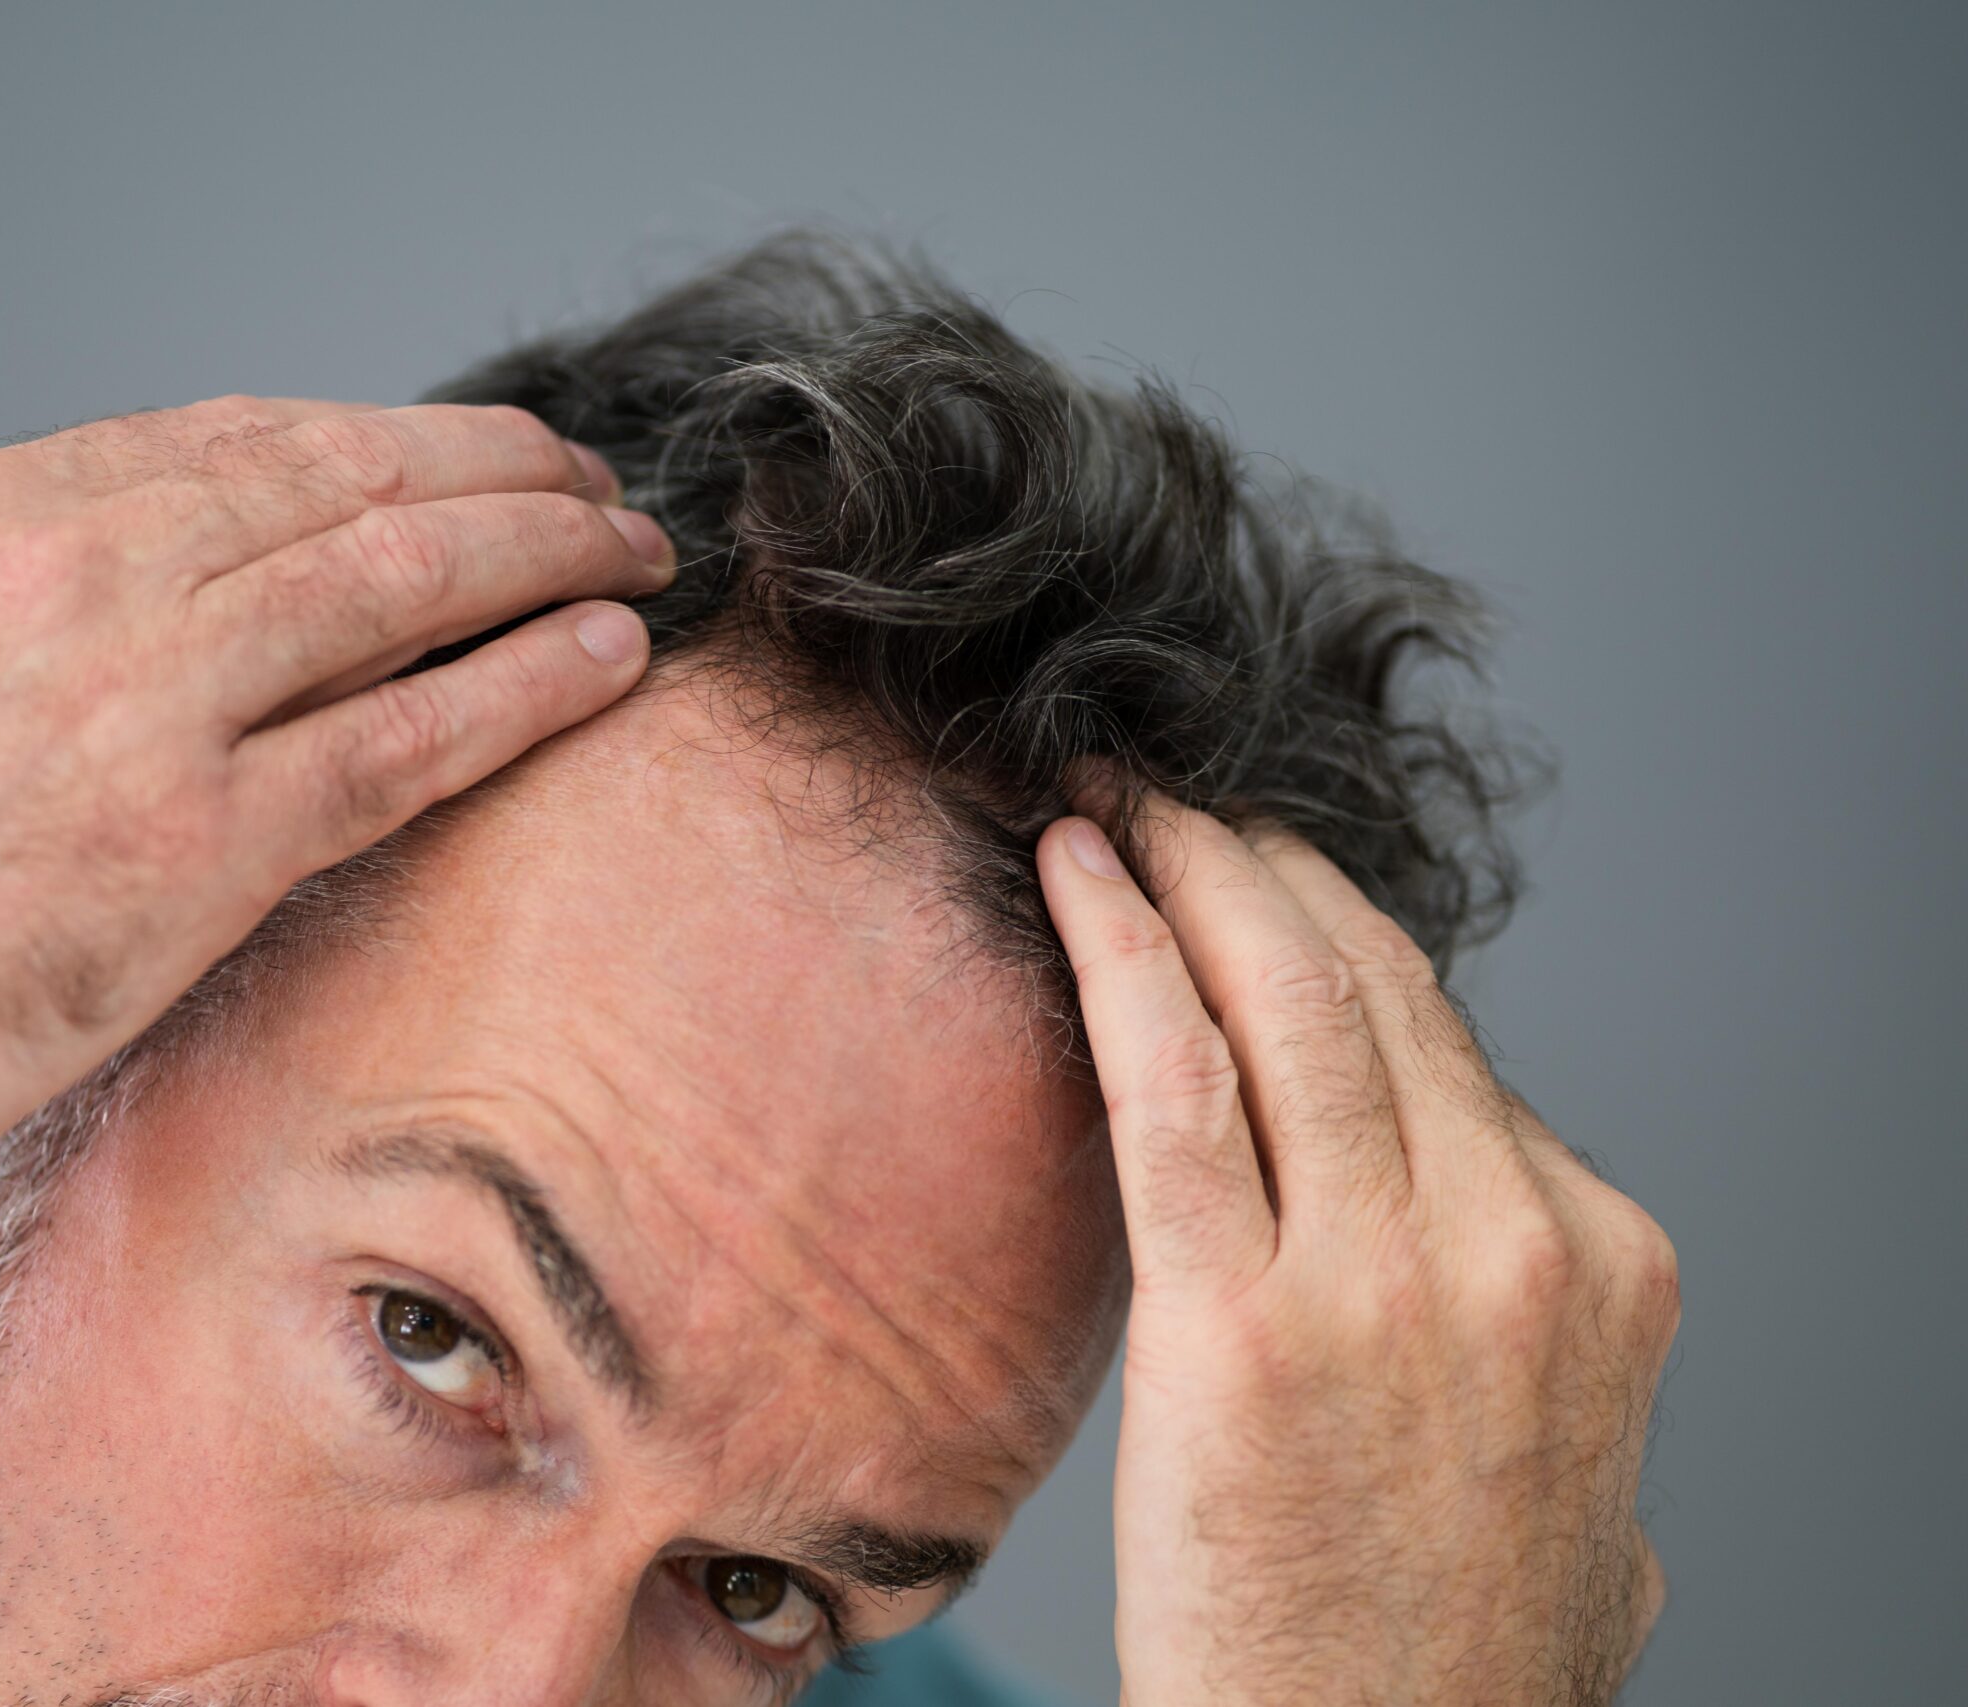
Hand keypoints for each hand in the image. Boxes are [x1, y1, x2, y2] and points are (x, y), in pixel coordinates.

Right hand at [0, 283, 668, 1355]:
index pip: (244, 435)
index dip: (381, 437)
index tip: (463, 454)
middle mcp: (91, 579)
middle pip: (356, 484)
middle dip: (503, 476)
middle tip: (593, 492)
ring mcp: (153, 711)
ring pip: (406, 585)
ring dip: (547, 556)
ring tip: (630, 555)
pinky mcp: (196, 854)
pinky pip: (410, 741)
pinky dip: (527, 687)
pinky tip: (607, 658)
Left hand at [1038, 804, 1678, 1705]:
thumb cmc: (1453, 1660)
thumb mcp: (1581, 1490)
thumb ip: (1552, 1364)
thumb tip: (1507, 1307)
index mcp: (1606, 1262)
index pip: (1454, 1048)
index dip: (1336, 946)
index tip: (1252, 892)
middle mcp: (1514, 1241)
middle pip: (1373, 982)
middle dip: (1259, 864)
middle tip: (1172, 798)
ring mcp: (1383, 1276)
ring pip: (1279, 996)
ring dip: (1185, 865)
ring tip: (1111, 798)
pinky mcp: (1238, 1323)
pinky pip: (1167, 1080)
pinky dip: (1117, 950)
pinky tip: (1069, 870)